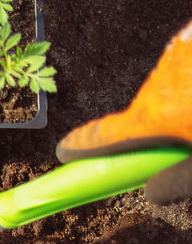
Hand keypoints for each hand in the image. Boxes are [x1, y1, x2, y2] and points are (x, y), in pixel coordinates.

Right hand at [55, 18, 191, 204]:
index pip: (103, 136)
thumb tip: (150, 193)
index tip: (64, 152)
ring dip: (189, 97)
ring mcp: (183, 50)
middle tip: (189, 137)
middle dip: (162, 126)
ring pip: (176, 82)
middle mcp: (161, 79)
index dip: (82, 147)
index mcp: (156, 115)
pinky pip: (191, 60)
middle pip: (147, 110)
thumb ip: (180, 180)